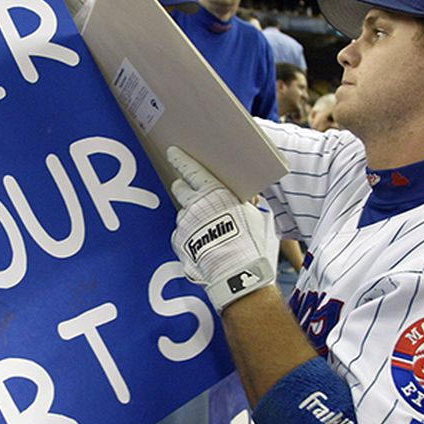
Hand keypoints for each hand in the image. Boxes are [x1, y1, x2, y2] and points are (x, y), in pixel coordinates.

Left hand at [168, 146, 275, 311]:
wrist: (234, 272)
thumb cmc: (249, 242)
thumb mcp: (251, 214)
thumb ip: (236, 202)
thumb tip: (233, 198)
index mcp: (213, 192)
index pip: (192, 170)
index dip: (181, 160)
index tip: (172, 152)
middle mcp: (194, 204)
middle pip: (180, 188)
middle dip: (183, 186)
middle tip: (185, 186)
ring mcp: (183, 223)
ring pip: (183, 213)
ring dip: (190, 216)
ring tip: (206, 229)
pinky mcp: (177, 240)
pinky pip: (181, 233)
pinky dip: (189, 235)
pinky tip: (202, 244)